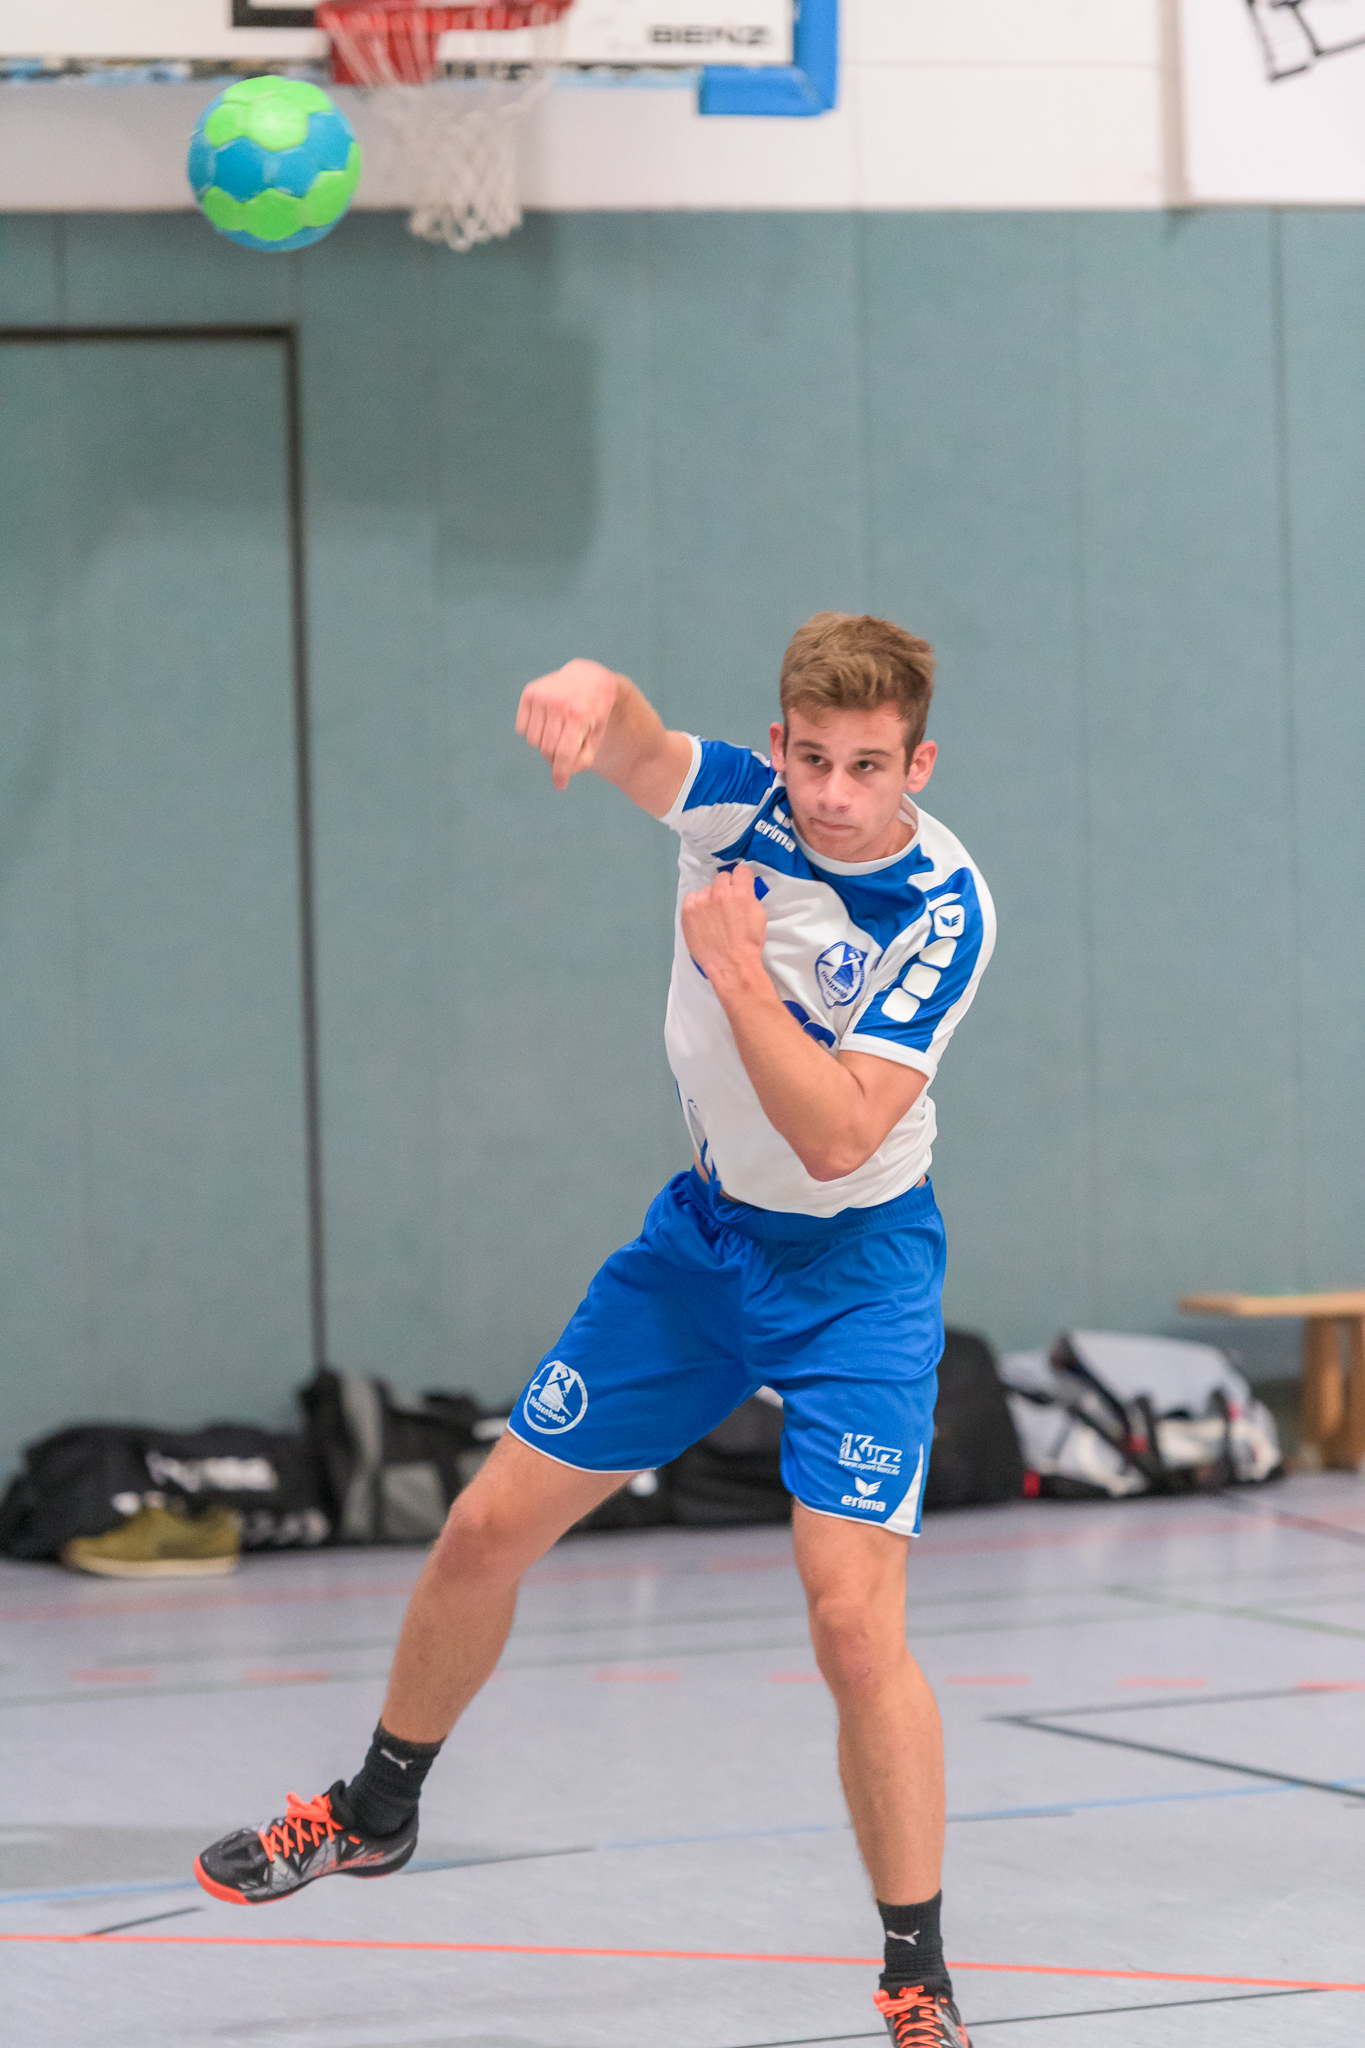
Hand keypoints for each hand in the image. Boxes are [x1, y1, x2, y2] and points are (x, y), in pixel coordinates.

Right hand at [516, 659, 620, 790]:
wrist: (588, 677)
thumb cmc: (594, 713)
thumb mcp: (597, 735)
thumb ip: (583, 758)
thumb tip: (560, 777)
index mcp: (578, 715)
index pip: (564, 753)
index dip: (561, 773)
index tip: (559, 785)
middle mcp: (558, 704)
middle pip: (547, 749)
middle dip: (555, 756)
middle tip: (565, 748)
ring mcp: (542, 696)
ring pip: (533, 741)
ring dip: (544, 743)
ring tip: (558, 731)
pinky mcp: (529, 693)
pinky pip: (522, 728)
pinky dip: (532, 730)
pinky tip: (546, 720)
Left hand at [680, 866, 767, 991]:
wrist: (731, 964)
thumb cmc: (748, 944)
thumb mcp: (759, 915)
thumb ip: (749, 898)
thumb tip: (742, 891)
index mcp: (741, 892)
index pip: (741, 870)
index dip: (742, 878)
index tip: (740, 885)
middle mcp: (720, 892)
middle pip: (722, 878)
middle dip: (726, 888)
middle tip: (726, 904)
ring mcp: (702, 901)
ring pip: (707, 889)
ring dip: (710, 898)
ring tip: (713, 915)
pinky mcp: (688, 910)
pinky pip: (691, 897)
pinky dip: (696, 904)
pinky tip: (701, 917)